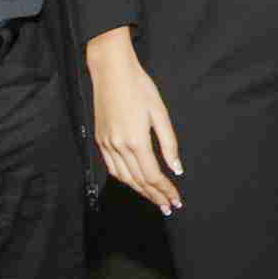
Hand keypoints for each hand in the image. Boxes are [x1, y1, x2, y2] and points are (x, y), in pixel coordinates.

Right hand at [86, 26, 182, 214]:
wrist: (111, 71)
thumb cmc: (139, 87)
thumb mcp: (160, 113)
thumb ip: (169, 143)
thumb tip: (176, 169)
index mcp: (135, 141)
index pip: (152, 176)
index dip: (165, 191)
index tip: (176, 201)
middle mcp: (118, 147)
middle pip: (138, 181)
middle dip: (155, 196)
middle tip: (168, 207)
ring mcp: (106, 144)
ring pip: (124, 178)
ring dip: (140, 191)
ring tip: (154, 199)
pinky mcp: (100, 140)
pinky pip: (112, 168)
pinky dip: (125, 179)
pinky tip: (135, 182)